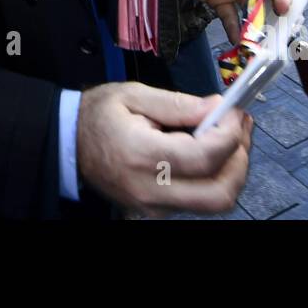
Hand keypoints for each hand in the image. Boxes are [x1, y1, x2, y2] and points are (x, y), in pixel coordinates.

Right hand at [77, 82, 252, 216]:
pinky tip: (212, 150)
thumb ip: (178, 104)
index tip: (234, 110)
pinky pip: (199, 201)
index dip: (230, 134)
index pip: (205, 157)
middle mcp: (152, 191)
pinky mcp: (157, 212)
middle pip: (220, 193)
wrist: (67, 145)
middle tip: (240, 127)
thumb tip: (218, 107)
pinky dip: (216, 177)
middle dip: (241, 159)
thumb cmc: (99, 114)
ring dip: (232, 170)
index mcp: (143, 156)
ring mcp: (154, 208)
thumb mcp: (133, 95)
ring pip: (215, 202)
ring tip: (231, 136)